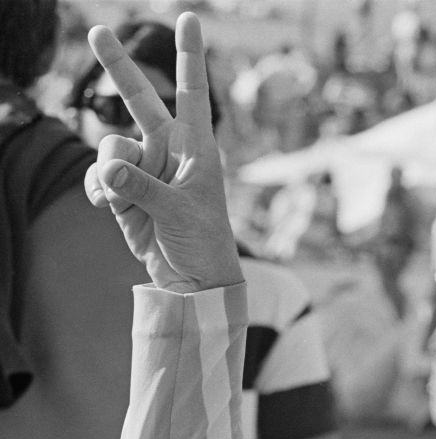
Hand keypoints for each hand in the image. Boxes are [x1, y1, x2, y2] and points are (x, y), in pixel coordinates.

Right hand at [83, 12, 242, 292]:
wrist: (194, 279)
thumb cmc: (203, 242)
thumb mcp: (178, 212)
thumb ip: (141, 188)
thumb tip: (106, 169)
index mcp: (197, 148)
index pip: (192, 93)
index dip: (189, 55)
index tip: (188, 19)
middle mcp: (170, 151)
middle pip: (139, 100)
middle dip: (117, 67)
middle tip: (95, 29)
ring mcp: (145, 169)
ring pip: (110, 147)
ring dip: (111, 172)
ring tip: (125, 198)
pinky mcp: (124, 191)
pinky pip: (99, 175)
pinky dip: (98, 188)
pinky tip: (107, 205)